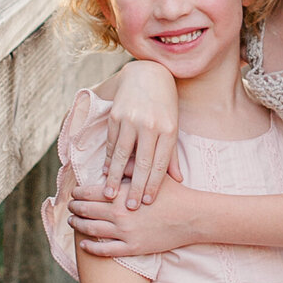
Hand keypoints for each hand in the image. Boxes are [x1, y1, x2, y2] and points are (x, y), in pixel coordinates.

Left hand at [70, 179, 198, 258]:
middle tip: (70, 207)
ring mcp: (124, 232)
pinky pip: (104, 249)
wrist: (191, 217)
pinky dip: (90, 247)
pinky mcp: (131, 248)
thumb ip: (131, 169)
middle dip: (75, 208)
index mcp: (123, 193)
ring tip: (72, 222)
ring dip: (78, 225)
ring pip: (91, 229)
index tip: (74, 193)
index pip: (90, 192)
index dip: (78, 193)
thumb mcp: (152, 175)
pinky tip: (83, 244)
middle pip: (86, 210)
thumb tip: (113, 165)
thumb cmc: (174, 194)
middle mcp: (119, 213)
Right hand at [101, 60, 181, 208]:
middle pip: (141, 163)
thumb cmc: (164, 105)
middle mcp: (150, 125)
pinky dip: (109, 158)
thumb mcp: (173, 127)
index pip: (159, 164)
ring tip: (109, 194)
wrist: (149, 74)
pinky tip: (105, 171)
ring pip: (122, 154)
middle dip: (134, 187)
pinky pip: (112, 142)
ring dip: (114, 177)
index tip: (146, 202)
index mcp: (168, 130)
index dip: (152, 185)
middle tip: (129, 208)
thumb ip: (172, 154)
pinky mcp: (116, 115)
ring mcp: (132, 120)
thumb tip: (177, 180)